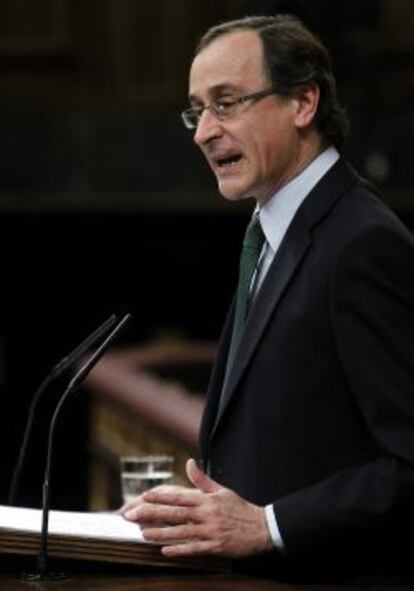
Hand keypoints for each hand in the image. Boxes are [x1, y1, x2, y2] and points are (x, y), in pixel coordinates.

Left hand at [121, 458, 272, 557]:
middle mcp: (206, 514)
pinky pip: (194, 549)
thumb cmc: (240, 508)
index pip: (178, 496)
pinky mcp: (215, 547)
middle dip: (151, 514)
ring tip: (142, 534)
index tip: (143, 496)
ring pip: (181, 532)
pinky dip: (179, 550)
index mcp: (206, 500)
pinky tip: (165, 551)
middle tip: (133, 515)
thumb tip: (189, 463)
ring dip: (160, 533)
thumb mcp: (221, 490)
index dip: (160, 496)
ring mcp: (210, 531)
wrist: (263, 527)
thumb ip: (202, 479)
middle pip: (174, 514)